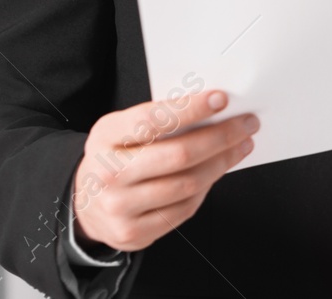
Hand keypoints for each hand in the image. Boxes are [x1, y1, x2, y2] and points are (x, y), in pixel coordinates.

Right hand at [73, 89, 257, 251]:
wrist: (85, 203)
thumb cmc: (116, 156)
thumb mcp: (122, 129)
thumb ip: (159, 119)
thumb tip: (214, 108)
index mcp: (105, 137)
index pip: (153, 119)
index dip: (191, 108)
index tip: (221, 99)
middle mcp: (109, 172)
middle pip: (179, 154)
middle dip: (221, 137)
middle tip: (247, 124)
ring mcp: (120, 206)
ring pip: (188, 183)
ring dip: (223, 162)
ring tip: (241, 145)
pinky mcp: (133, 231)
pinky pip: (184, 208)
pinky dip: (207, 187)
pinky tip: (216, 172)